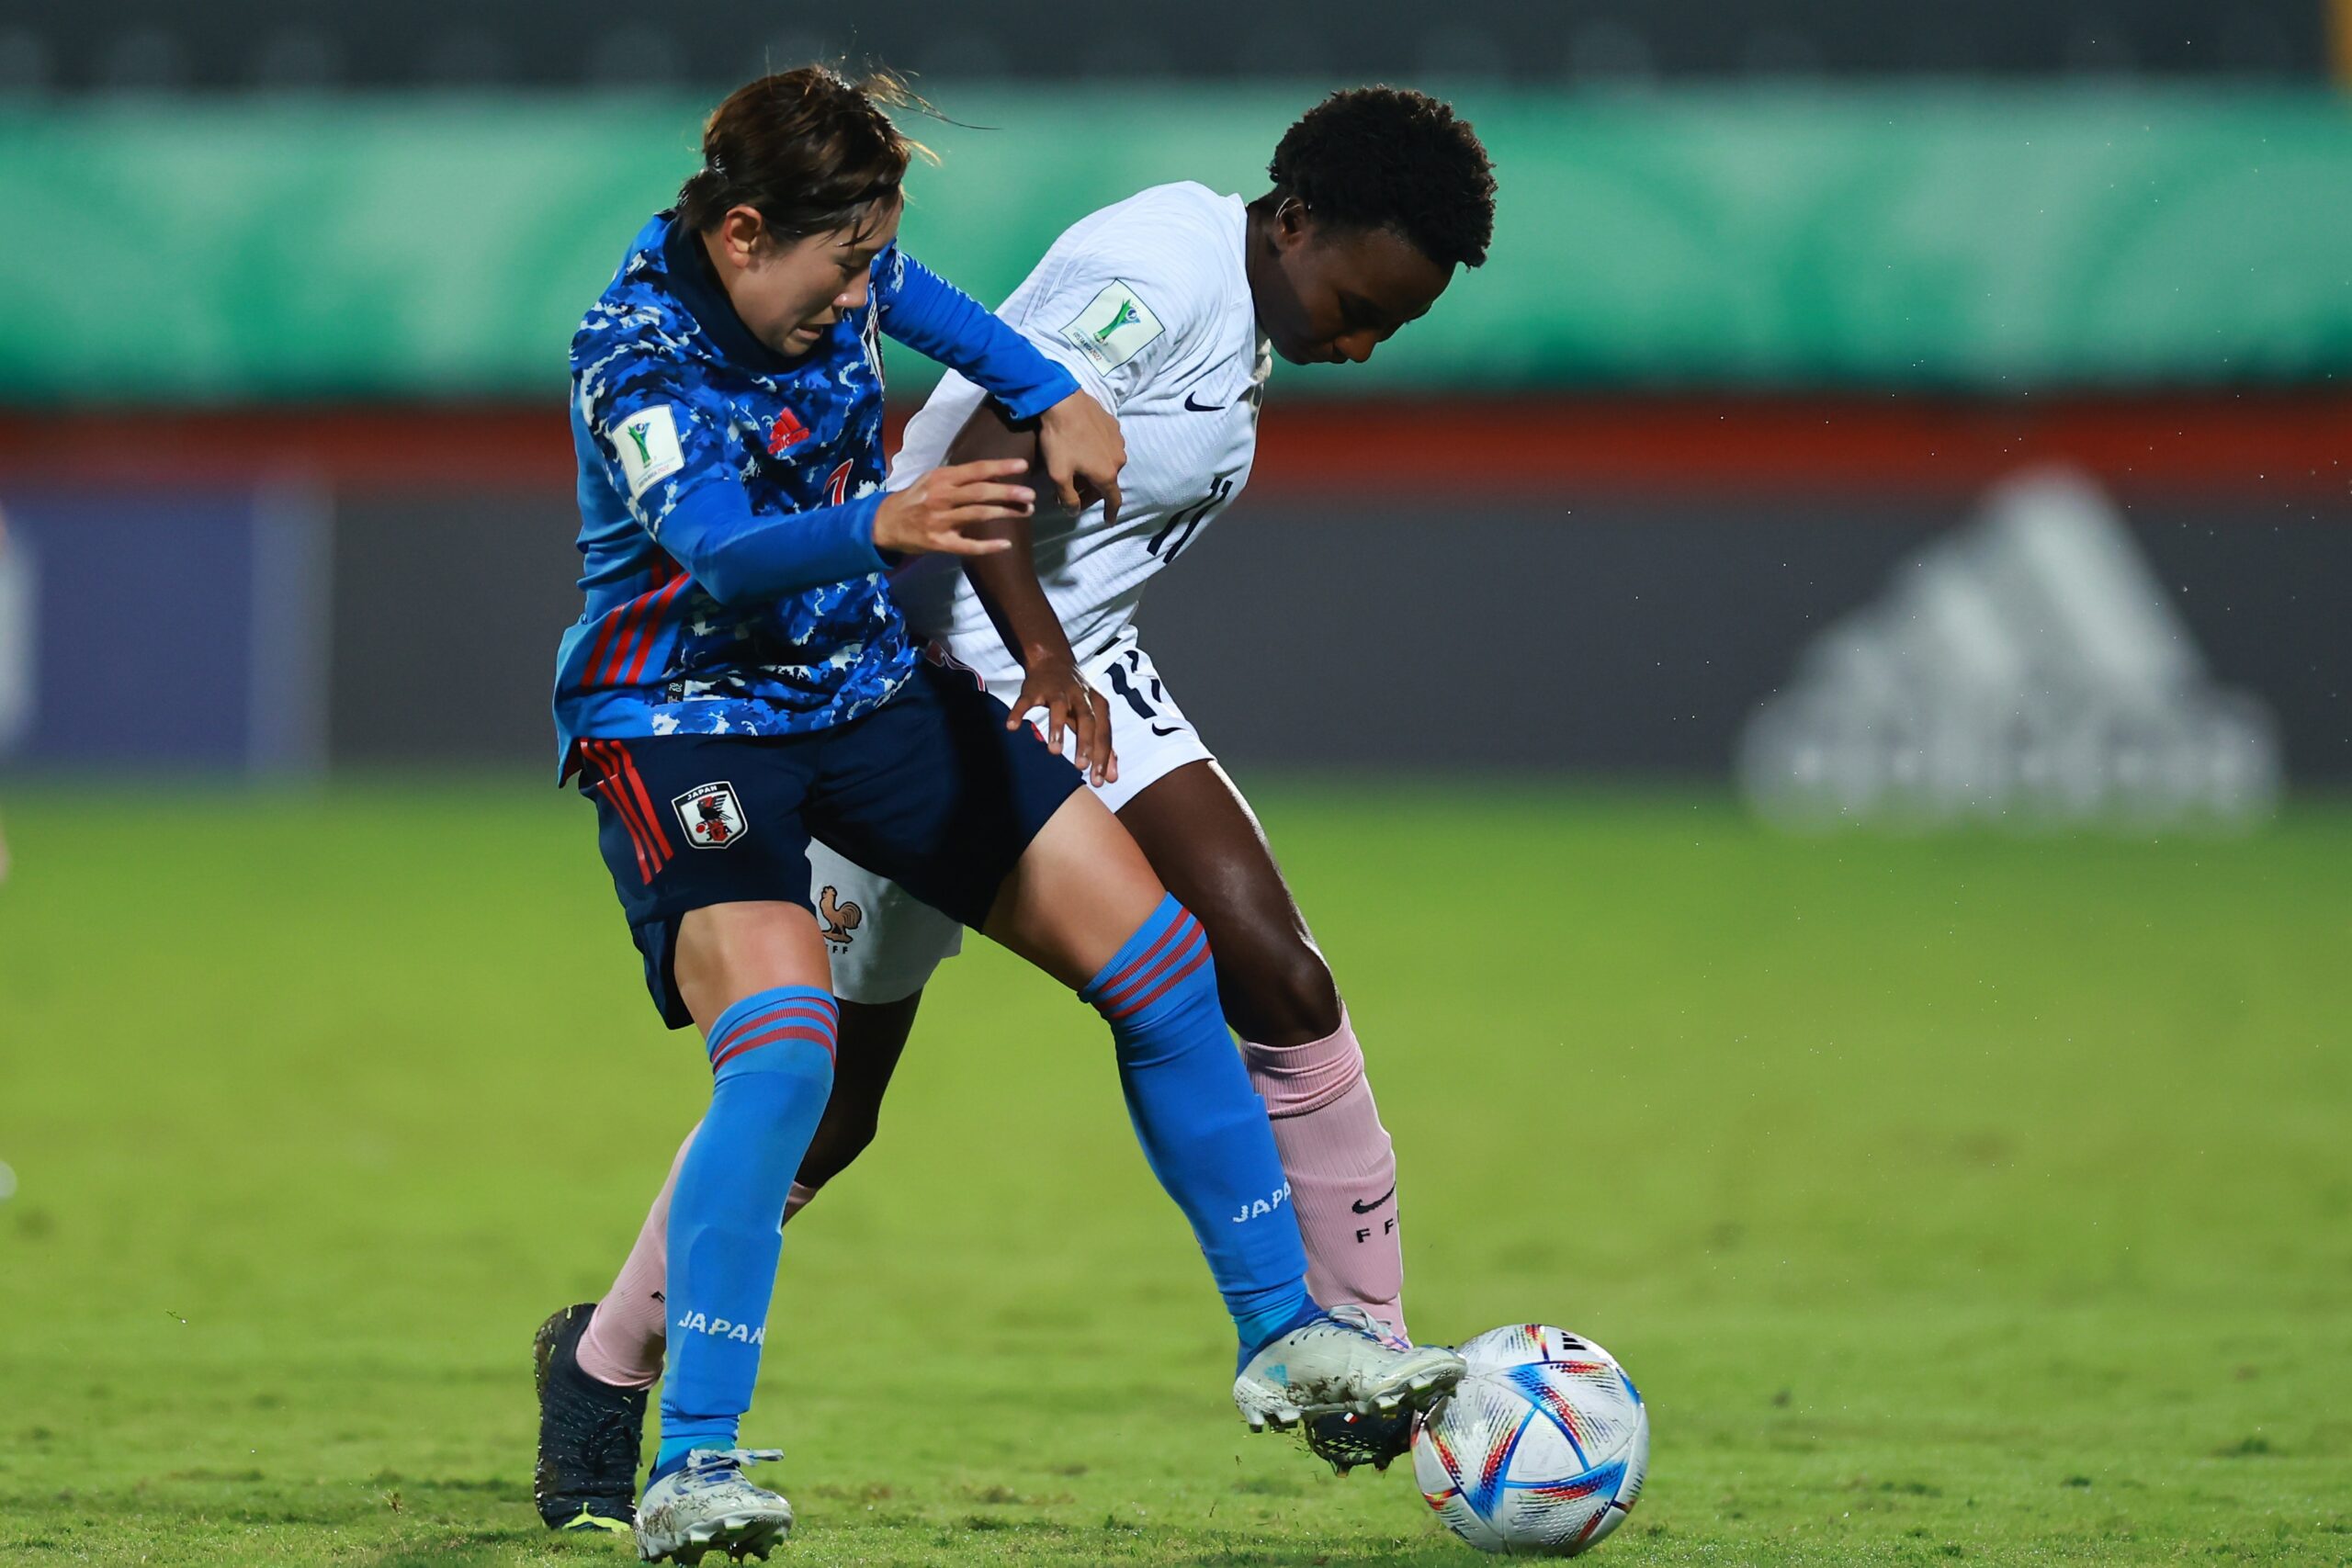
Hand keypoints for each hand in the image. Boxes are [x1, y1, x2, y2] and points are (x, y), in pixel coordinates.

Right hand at [872, 459, 1032, 556]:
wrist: (886, 523)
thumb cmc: (916, 498)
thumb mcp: (932, 480)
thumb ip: (958, 477)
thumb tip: (991, 473)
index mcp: (941, 478)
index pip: (975, 470)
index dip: (1000, 467)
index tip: (1022, 465)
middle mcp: (941, 497)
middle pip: (980, 492)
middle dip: (1008, 492)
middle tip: (1030, 494)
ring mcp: (940, 521)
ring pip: (978, 515)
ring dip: (1004, 513)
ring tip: (1026, 511)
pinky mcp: (939, 542)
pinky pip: (968, 546)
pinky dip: (988, 545)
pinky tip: (1006, 544)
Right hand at [1010, 654, 1117, 787]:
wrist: (1054, 660)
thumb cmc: (1078, 698)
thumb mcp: (1095, 717)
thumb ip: (1103, 746)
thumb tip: (1111, 778)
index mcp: (1097, 705)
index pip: (1103, 733)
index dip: (1103, 756)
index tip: (1100, 781)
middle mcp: (1079, 696)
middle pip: (1086, 719)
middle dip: (1085, 743)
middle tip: (1081, 767)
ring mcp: (1056, 690)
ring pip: (1058, 708)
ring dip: (1057, 728)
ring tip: (1054, 752)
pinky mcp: (1033, 688)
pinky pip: (1025, 701)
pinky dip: (1018, 713)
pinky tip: (1012, 728)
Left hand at [1037, 390, 1124, 525]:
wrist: (1063, 401)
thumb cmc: (1060, 441)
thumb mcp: (1058, 476)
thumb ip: (1068, 498)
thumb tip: (1074, 512)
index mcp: (1107, 475)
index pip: (1113, 500)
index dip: (1111, 512)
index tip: (1109, 521)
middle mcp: (1118, 459)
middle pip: (1108, 482)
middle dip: (1092, 491)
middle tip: (1075, 493)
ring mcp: (1118, 440)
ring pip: (1108, 462)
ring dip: (1095, 470)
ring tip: (1078, 469)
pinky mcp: (1113, 424)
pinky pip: (1107, 445)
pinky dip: (1098, 452)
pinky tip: (1084, 447)